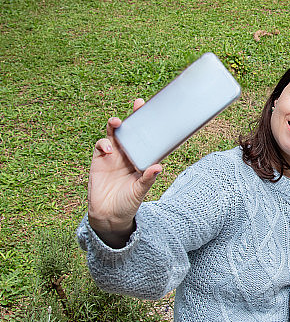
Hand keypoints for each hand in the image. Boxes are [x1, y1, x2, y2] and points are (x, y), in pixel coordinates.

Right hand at [87, 98, 161, 246]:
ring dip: (115, 126)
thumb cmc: (128, 203)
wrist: (108, 216)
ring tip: (117, 123)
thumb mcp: (140, 191)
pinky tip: (109, 150)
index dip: (151, 126)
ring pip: (114, 135)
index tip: (158, 113)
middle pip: (131, 132)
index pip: (148, 139)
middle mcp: (128, 155)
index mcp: (141, 160)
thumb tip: (158, 167)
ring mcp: (113, 157)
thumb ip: (148, 179)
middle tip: (138, 104)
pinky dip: (104, 144)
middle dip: (133, 118)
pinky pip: (101, 146)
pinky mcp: (99, 161)